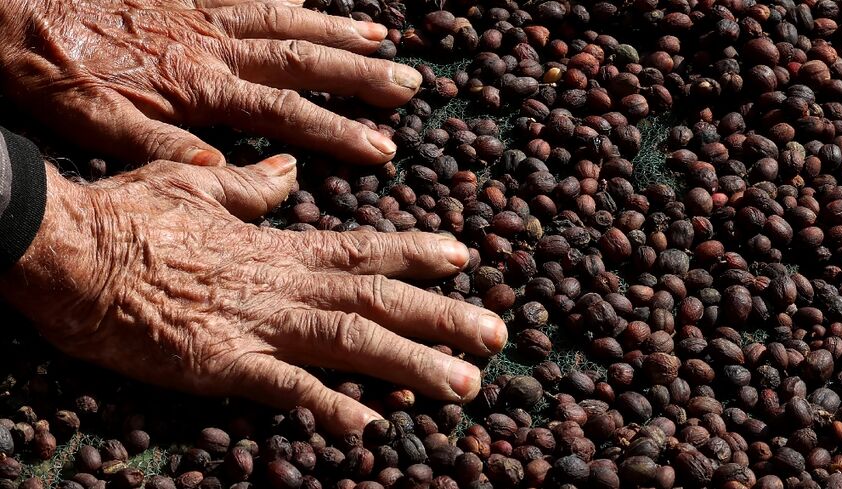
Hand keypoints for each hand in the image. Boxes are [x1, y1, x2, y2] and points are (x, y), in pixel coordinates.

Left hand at [0, 0, 417, 165]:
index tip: (382, 147)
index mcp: (198, 87)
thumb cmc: (57, 76)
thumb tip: (224, 173)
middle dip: (359, 76)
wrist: (14, 13)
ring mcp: (205, 14)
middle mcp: (214, 46)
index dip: (337, 130)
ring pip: (286, 21)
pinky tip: (315, 2)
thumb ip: (164, 151)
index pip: (283, 112)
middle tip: (407, 87)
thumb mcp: (100, 128)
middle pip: (300, 60)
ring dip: (338, 34)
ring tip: (383, 43)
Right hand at [0, 158, 506, 433]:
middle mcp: (282, 286)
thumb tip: (286, 172)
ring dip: (413, 366)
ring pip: (352, 342)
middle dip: (443, 318)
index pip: (363, 248)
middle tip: (497, 336)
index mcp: (277, 248)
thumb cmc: (127, 216)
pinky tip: (370, 429)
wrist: (69, 250)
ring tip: (464, 386)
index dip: (417, 253)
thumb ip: (251, 188)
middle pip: (378, 299)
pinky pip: (288, 390)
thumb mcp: (195, 185)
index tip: (463, 257)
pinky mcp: (223, 365)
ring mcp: (258, 326)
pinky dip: (330, 407)